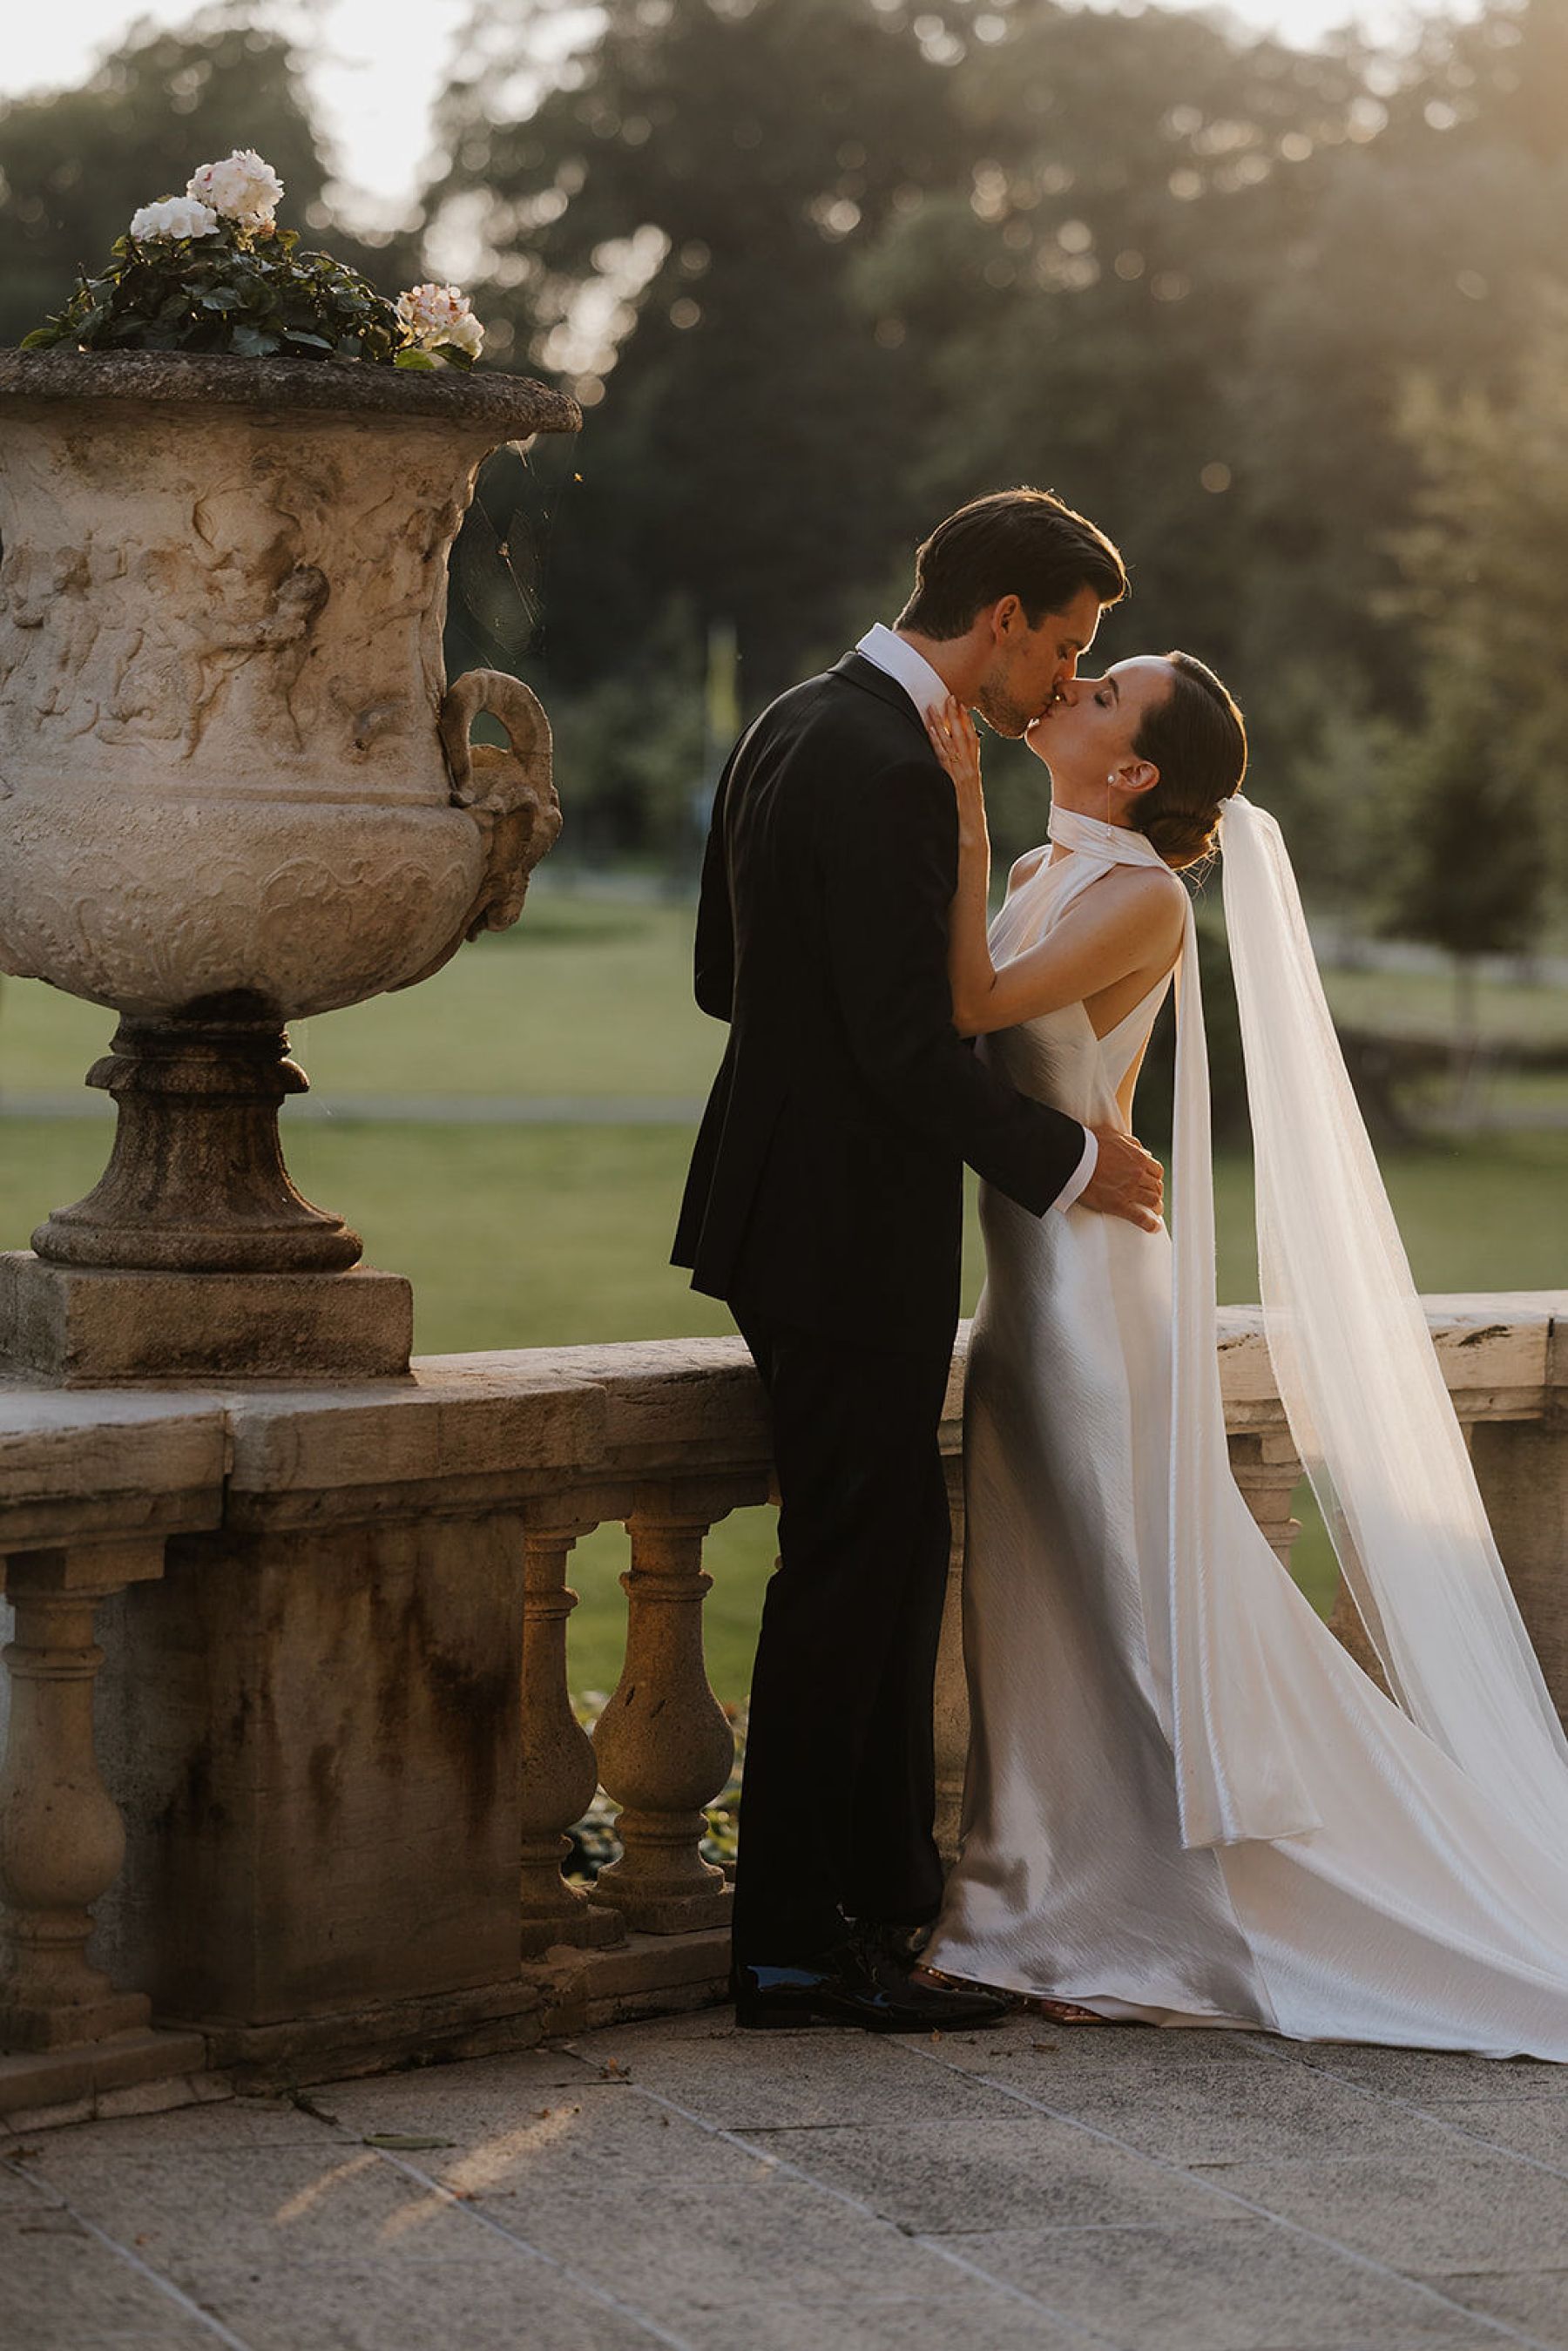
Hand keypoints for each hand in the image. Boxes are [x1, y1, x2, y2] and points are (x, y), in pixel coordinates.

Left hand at [923, 695, 984, 837]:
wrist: (972, 840)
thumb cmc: (967, 821)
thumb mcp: (965, 797)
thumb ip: (959, 781)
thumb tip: (951, 770)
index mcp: (974, 771)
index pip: (972, 740)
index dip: (967, 721)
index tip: (961, 704)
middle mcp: (970, 771)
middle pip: (964, 736)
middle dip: (956, 715)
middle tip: (949, 695)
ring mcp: (963, 776)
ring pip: (953, 744)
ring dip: (943, 724)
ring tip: (935, 706)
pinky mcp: (954, 783)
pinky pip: (945, 759)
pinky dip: (938, 743)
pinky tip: (932, 731)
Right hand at [1079, 1126, 1163, 1232]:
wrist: (1073, 1158)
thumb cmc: (1089, 1145)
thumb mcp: (1113, 1135)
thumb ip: (1131, 1143)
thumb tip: (1144, 1151)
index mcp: (1138, 1158)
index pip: (1156, 1170)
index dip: (1155, 1178)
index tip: (1152, 1182)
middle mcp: (1138, 1174)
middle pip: (1156, 1187)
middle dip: (1156, 1193)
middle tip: (1153, 1198)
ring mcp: (1129, 1190)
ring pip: (1153, 1201)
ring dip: (1156, 1207)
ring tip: (1155, 1212)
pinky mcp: (1119, 1205)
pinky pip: (1140, 1218)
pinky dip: (1150, 1224)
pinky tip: (1154, 1228)